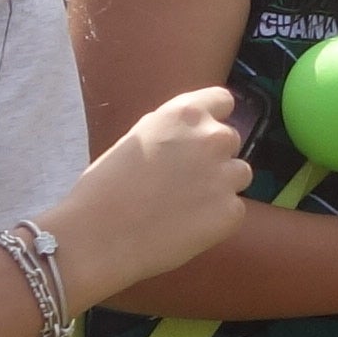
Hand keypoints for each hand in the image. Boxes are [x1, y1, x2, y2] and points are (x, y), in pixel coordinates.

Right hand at [41, 86, 248, 306]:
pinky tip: (186, 228)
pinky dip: (217, 219)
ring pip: (239, 175)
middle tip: (183, 181)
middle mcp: (213, 138)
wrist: (98, 235)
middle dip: (212, 157)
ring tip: (185, 205)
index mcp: (186, 113)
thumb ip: (172, 130)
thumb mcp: (138, 137)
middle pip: (230, 140)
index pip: (223, 101)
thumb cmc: (105, 186)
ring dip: (220, 186)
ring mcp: (226, 176)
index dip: (213, 119)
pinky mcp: (231, 212)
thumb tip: (190, 135)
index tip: (200, 137)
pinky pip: (233, 210)